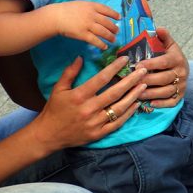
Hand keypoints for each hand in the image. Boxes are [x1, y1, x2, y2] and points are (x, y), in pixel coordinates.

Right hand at [32, 56, 147, 151]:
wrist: (48, 135)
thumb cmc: (54, 110)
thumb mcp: (58, 89)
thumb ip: (70, 73)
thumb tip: (80, 57)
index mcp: (79, 96)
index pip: (101, 79)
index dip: (114, 68)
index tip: (125, 59)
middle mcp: (89, 109)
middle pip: (115, 92)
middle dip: (131, 80)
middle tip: (143, 71)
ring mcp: (95, 123)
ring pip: (119, 108)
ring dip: (133, 96)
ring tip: (144, 85)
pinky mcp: (99, 133)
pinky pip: (118, 123)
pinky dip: (129, 113)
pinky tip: (136, 104)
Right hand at [48, 1, 118, 49]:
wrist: (55, 16)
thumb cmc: (67, 10)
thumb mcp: (81, 4)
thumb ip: (91, 8)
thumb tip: (102, 14)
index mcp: (92, 6)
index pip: (107, 10)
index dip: (114, 14)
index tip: (119, 18)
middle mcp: (92, 15)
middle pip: (107, 22)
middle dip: (114, 28)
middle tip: (117, 31)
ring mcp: (88, 25)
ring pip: (104, 32)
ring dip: (110, 37)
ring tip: (113, 40)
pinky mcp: (83, 34)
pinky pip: (95, 40)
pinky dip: (101, 44)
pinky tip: (104, 46)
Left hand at [134, 27, 188, 108]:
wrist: (185, 69)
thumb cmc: (171, 56)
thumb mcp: (169, 45)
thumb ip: (164, 37)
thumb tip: (158, 28)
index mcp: (177, 59)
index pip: (163, 62)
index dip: (150, 64)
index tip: (136, 65)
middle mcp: (181, 73)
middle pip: (164, 78)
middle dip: (147, 80)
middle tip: (132, 82)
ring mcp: (181, 85)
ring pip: (166, 91)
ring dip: (151, 93)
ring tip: (136, 94)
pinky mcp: (180, 96)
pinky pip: (171, 102)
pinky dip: (161, 103)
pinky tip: (150, 103)